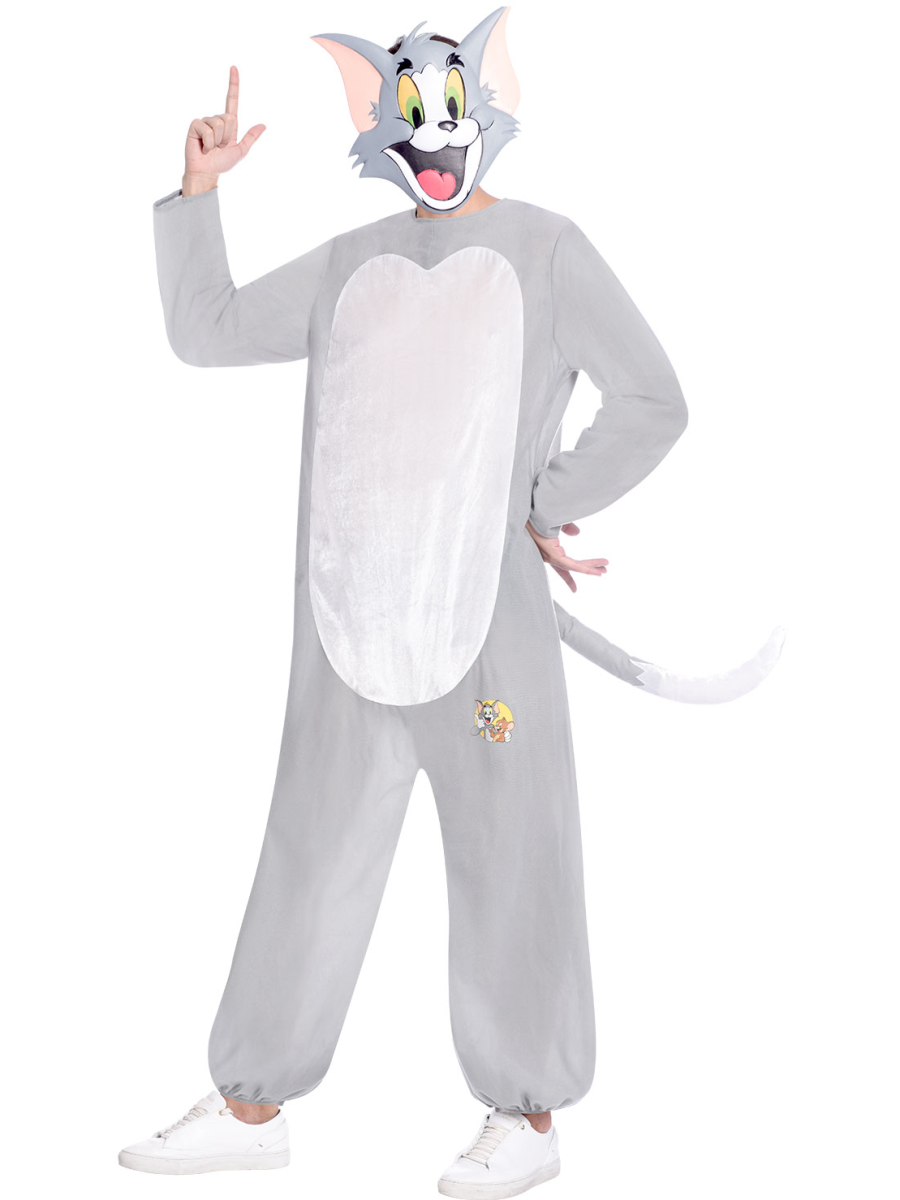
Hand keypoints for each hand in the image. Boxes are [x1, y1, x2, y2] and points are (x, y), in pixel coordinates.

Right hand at [182, 65, 265, 191]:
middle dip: (228, 137)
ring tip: (212, 148)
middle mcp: (217, 119)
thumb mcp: (241, 151)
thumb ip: (250, 137)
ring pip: (219, 125)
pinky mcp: (195, 125)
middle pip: (230, 119)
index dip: (233, 84)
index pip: (232, 100)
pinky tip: (203, 148)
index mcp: (228, 123)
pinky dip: (208, 143)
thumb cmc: (222, 163)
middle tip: (221, 147)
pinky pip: (207, 130)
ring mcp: (205, 121)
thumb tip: (263, 125)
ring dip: (218, 141)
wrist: (207, 172)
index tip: (234, 67)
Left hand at [525, 520, 607, 592]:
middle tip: (601, 573)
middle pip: (570, 568)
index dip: (568, 577)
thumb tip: (577, 533)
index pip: (560, 565)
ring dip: (591, 568)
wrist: (529, 509)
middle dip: (587, 570)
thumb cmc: (537, 513)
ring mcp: (549, 556)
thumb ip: (568, 527)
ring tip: (604, 570)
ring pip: (574, 567)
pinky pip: (571, 565)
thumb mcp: (557, 520)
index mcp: (547, 549)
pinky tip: (595, 571)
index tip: (574, 589)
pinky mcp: (552, 554)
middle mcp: (547, 555)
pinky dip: (584, 568)